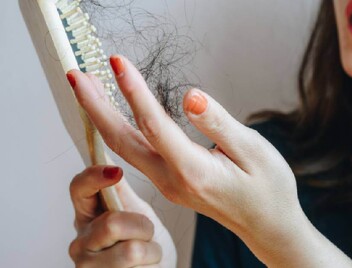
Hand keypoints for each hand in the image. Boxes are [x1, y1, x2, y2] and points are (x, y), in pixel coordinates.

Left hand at [66, 55, 351, 266]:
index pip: (154, 125)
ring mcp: (168, 184)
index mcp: (193, 170)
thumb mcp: (254, 151)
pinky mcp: (171, 182)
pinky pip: (135, 154)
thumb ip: (219, 124)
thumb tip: (190, 97)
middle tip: (76, 75)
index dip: (134, 92)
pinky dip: (118, 130)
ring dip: (102, 117)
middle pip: (122, 140)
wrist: (267, 225)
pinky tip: (113, 115)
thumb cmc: (268, 188)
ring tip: (88, 88)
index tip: (117, 63)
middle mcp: (173, 179)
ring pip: (125, 148)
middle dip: (95, 106)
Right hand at [68, 166, 175, 266]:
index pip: (79, 189)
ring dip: (151, 251)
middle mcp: (81, 241)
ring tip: (148, 253)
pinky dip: (151, 266)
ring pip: (131, 250)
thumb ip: (121, 191)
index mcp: (88, 215)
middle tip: (147, 234)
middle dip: (144, 228)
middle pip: (113, 223)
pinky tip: (144, 267)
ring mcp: (88, 266)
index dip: (95, 177)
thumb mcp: (137, 212)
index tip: (117, 171)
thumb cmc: (145, 242)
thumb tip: (108, 155)